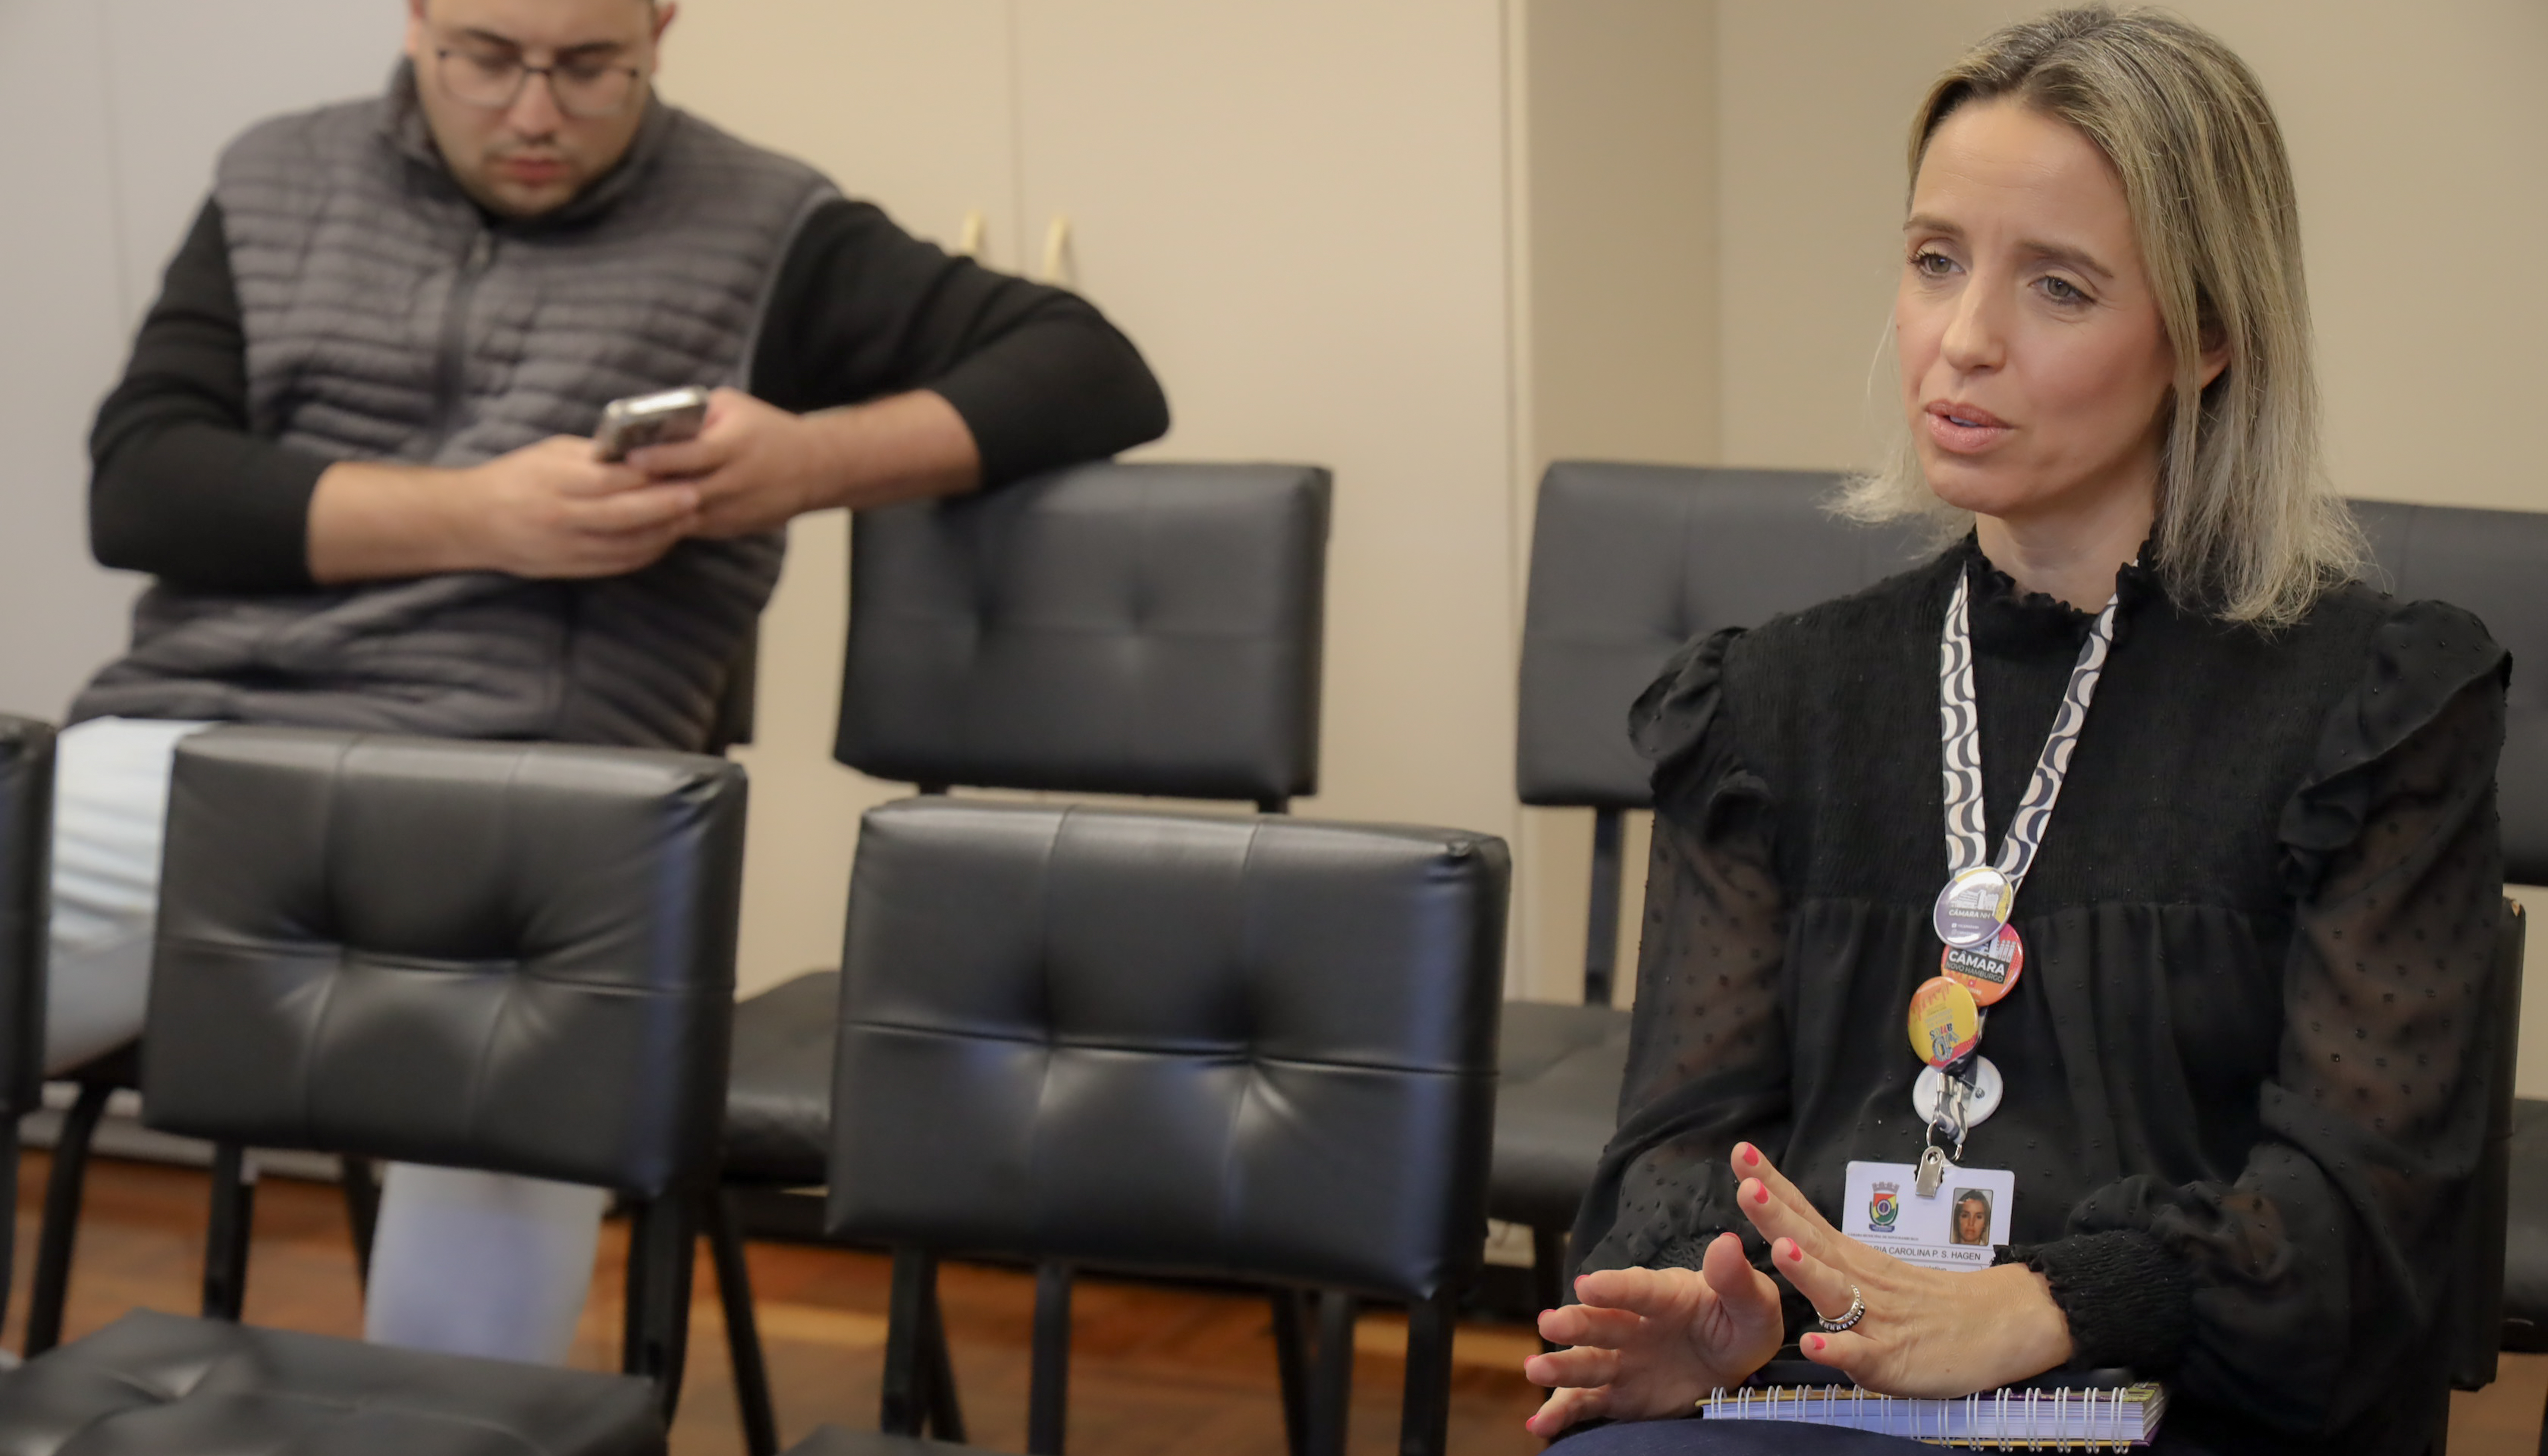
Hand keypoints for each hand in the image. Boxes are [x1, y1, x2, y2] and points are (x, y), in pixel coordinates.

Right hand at [464, 435, 700, 577]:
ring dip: (663, 532)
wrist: (471, 523)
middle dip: (666, 506)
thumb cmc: (513, 478)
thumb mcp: (549, 453)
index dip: (650, 474)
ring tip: (689, 516)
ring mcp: (568, 548)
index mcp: (555, 482)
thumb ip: (592, 455)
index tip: (679, 464)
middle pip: (626, 515)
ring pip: (628, 544)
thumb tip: (639, 452)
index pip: (612, 479)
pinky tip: (664, 538)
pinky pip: (619, 563)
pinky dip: (646, 552)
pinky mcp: (572, 569)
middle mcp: (562, 518)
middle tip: (697, 493)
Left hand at [627, 387, 830, 536]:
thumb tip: (649, 421)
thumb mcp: (734, 406)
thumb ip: (694, 412)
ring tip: (614, 504)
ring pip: (681, 517)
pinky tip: (637, 517)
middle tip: (608, 485)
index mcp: (735, 447)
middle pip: (680, 492)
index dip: (658, 458)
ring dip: (649, 512)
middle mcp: (734, 483)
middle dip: (645, 490)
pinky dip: (663, 523)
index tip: (628, 456)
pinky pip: (688, 529)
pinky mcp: (728, 528)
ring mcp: (732, 511)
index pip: (691, 456)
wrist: (814, 469)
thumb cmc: (767, 430)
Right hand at [1521, 1229, 1783, 1438]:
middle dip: (1575, 1322)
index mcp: (1665, 1296)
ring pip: (1586, 1362)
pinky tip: (1541, 1425)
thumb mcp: (1754, 1304)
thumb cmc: (1741, 1325)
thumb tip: (1727, 1244)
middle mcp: (1634, 1325)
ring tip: (1535, 1369)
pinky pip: (1587, 1404)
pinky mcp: (1619, 1396)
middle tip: (1550, 1323)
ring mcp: (1622, 1361)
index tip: (1589, 1286)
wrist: (1733, 1366)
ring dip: (1560, 1365)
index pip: (1639, 1288)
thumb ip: (1737, 1280)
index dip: (1615, 1287)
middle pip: (1601, 1322)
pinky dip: (1561, 1413)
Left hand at [1732, 1141, 2072, 1396]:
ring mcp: (1874, 1319)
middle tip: (1748, 1187)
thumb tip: (1782, 1229)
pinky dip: (1837, 1350)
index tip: (1742, 1153)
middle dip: (1777, 1216)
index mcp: (1850, 1259)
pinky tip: (1814, 1345)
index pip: (1805, 1216)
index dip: (1773, 1188)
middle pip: (1813, 1242)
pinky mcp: (1890, 1360)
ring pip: (1835, 1293)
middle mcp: (1858, 1281)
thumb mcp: (1871, 1272)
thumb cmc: (1926, 1304)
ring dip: (1807, 1271)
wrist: (1998, 1327)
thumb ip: (1828, 1257)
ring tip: (1781, 1248)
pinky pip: (1860, 1355)